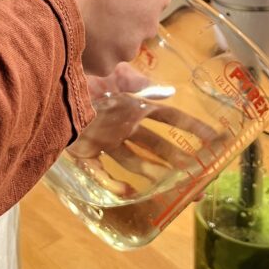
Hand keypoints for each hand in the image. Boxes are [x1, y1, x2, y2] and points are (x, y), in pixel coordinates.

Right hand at [28, 0, 172, 75]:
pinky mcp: (104, 63)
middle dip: (118, 13)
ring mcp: (127, 46)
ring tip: (82, 12)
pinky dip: (88, 49)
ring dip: (104, 33)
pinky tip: (76, 30)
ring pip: (117, 42)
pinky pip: (98, 58)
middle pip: (135, 21)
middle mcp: (148, 24)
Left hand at [67, 64, 221, 197]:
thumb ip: (141, 84)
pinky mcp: (84, 150)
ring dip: (150, 174)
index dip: (191, 127)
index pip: (169, 117)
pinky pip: (99, 171)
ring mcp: (105, 138)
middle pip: (155, 145)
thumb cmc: (87, 75)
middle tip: (196, 179)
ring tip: (166, 188)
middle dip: (176, 160)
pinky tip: (125, 194)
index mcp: (134, 104)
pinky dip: (111, 184)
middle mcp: (123, 123)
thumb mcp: (117, 74)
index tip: (214, 140)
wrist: (54, 80)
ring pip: (132, 161)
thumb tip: (169, 91)